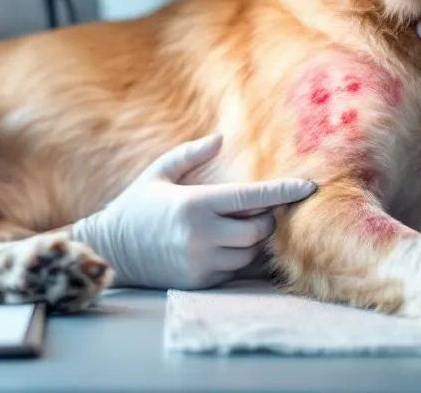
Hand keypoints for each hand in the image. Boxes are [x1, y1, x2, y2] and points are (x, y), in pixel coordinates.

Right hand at [70, 134, 316, 289]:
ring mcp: (202, 262)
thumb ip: (190, 154)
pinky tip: (224, 246)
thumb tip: (220, 138)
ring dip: (254, 242)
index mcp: (196, 204)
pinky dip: (238, 258)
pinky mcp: (200, 282)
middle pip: (259, 230)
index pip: (252, 198)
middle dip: (266, 220)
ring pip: (251, 253)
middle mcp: (202, 236)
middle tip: (257, 211)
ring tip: (237, 228)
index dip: (284, 192)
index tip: (309, 187)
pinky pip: (236, 271)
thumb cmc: (137, 207)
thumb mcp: (159, 173)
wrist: (111, 251)